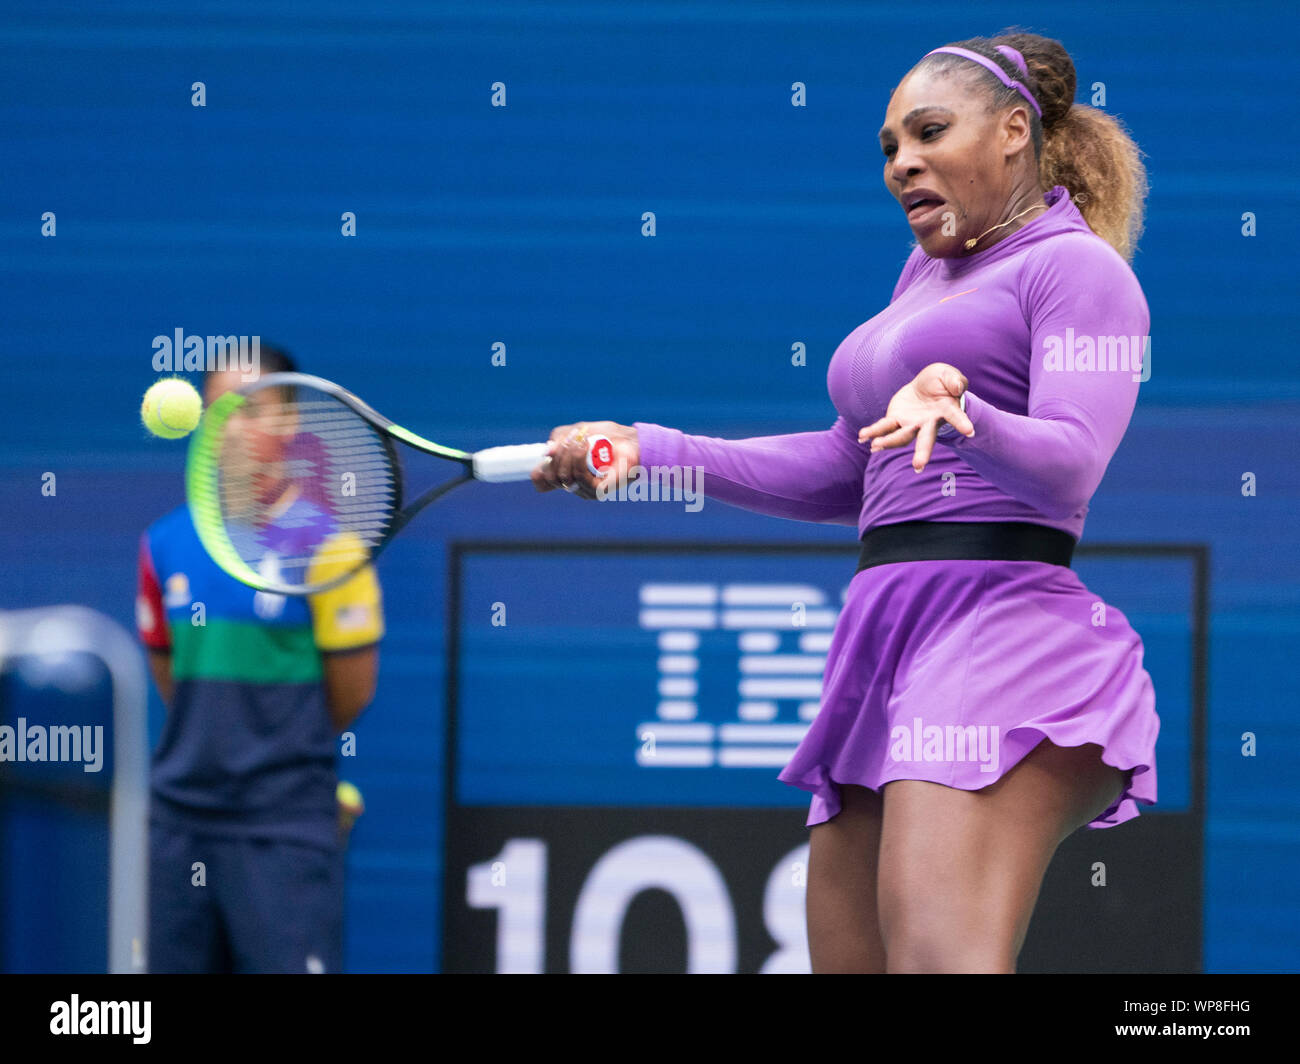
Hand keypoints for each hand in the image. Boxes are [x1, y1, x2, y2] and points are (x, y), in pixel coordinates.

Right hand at [531, 421, 639, 499]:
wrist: (632, 442)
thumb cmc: (607, 436)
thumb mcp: (578, 430)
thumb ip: (559, 438)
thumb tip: (546, 452)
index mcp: (566, 472)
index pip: (540, 481)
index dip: (540, 471)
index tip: (550, 455)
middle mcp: (573, 484)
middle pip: (550, 475)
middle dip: (559, 454)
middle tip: (574, 440)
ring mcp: (584, 490)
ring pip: (564, 476)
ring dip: (571, 454)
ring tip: (584, 442)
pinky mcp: (598, 491)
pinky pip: (580, 478)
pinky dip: (581, 460)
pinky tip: (588, 448)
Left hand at [858, 362, 973, 472]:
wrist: (925, 385)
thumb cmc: (942, 381)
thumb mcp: (949, 375)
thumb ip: (955, 381)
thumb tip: (958, 388)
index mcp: (945, 411)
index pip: (955, 418)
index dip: (962, 423)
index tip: (970, 432)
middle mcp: (928, 423)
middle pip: (926, 440)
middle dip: (922, 452)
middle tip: (918, 466)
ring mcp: (911, 424)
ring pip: (901, 436)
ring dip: (889, 442)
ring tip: (876, 446)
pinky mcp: (896, 419)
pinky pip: (884, 427)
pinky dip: (873, 432)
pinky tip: (862, 437)